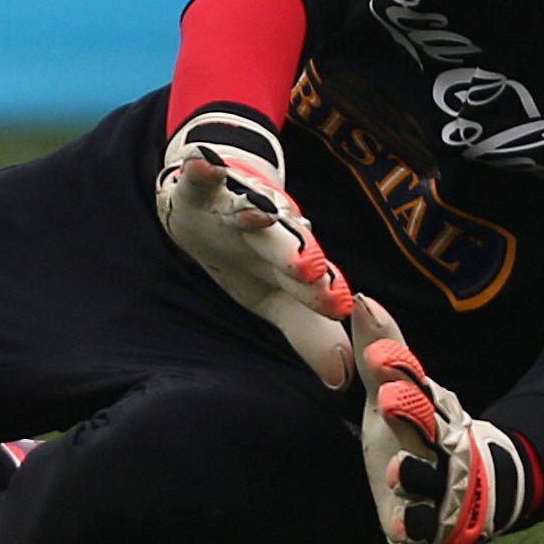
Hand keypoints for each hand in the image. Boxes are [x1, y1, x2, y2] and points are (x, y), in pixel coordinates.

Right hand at [156, 108, 352, 387]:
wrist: (215, 198)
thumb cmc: (250, 259)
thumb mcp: (274, 298)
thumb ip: (309, 334)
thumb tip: (342, 380)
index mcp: (289, 266)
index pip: (308, 283)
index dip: (322, 295)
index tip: (340, 306)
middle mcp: (270, 235)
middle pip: (285, 245)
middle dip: (296, 255)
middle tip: (311, 269)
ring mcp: (237, 207)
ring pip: (249, 209)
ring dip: (255, 211)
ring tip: (262, 211)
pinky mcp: (203, 187)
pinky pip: (201, 177)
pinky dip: (202, 169)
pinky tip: (203, 163)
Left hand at [351, 295, 529, 543]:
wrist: (465, 487)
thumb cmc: (416, 429)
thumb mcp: (394, 390)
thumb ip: (381, 349)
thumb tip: (360, 296)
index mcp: (429, 412)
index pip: (415, 390)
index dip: (400, 375)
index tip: (380, 358)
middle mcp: (438, 448)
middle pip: (426, 430)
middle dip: (410, 415)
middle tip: (389, 399)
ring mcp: (435, 488)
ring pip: (428, 480)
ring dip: (416, 473)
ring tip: (400, 468)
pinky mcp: (424, 526)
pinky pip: (420, 529)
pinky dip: (412, 527)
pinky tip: (399, 527)